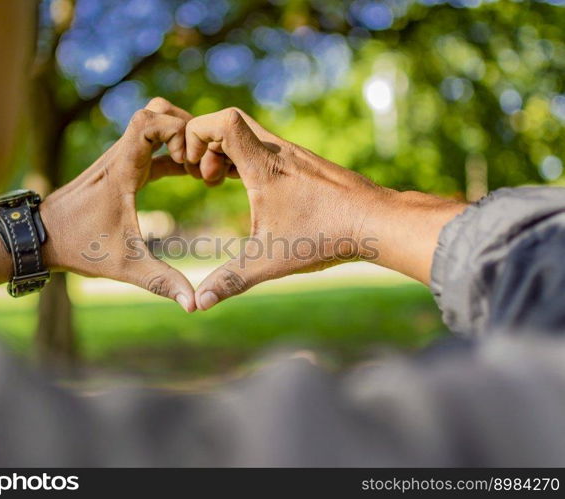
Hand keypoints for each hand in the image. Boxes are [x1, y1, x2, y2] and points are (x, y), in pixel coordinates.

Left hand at [40, 99, 196, 311]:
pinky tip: (189, 174)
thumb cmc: (79, 248)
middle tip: (199, 157)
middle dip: (184, 127)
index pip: (148, 120)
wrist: (40, 238)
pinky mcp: (120, 169)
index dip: (176, 130)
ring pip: (152, 124)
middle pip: (154, 111)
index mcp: (121, 170)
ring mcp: (119, 160)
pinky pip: (151, 147)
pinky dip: (172, 153)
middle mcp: (119, 156)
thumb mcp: (125, 267)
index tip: (189, 160)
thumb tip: (194, 305)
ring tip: (198, 168)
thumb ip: (162, 282)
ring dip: (179, 138)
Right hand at [185, 108, 466, 309]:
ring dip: (227, 153)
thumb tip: (198, 305)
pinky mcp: (306, 163)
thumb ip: (230, 280)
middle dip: (207, 145)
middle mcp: (279, 151)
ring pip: (250, 134)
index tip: (194, 170)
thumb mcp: (269, 261)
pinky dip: (247, 159)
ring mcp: (295, 154)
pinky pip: (266, 147)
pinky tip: (251, 190)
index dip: (196, 134)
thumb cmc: (326, 237)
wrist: (379, 222)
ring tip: (220, 184)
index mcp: (264, 165)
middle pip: (231, 121)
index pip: (222, 120)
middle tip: (205, 178)